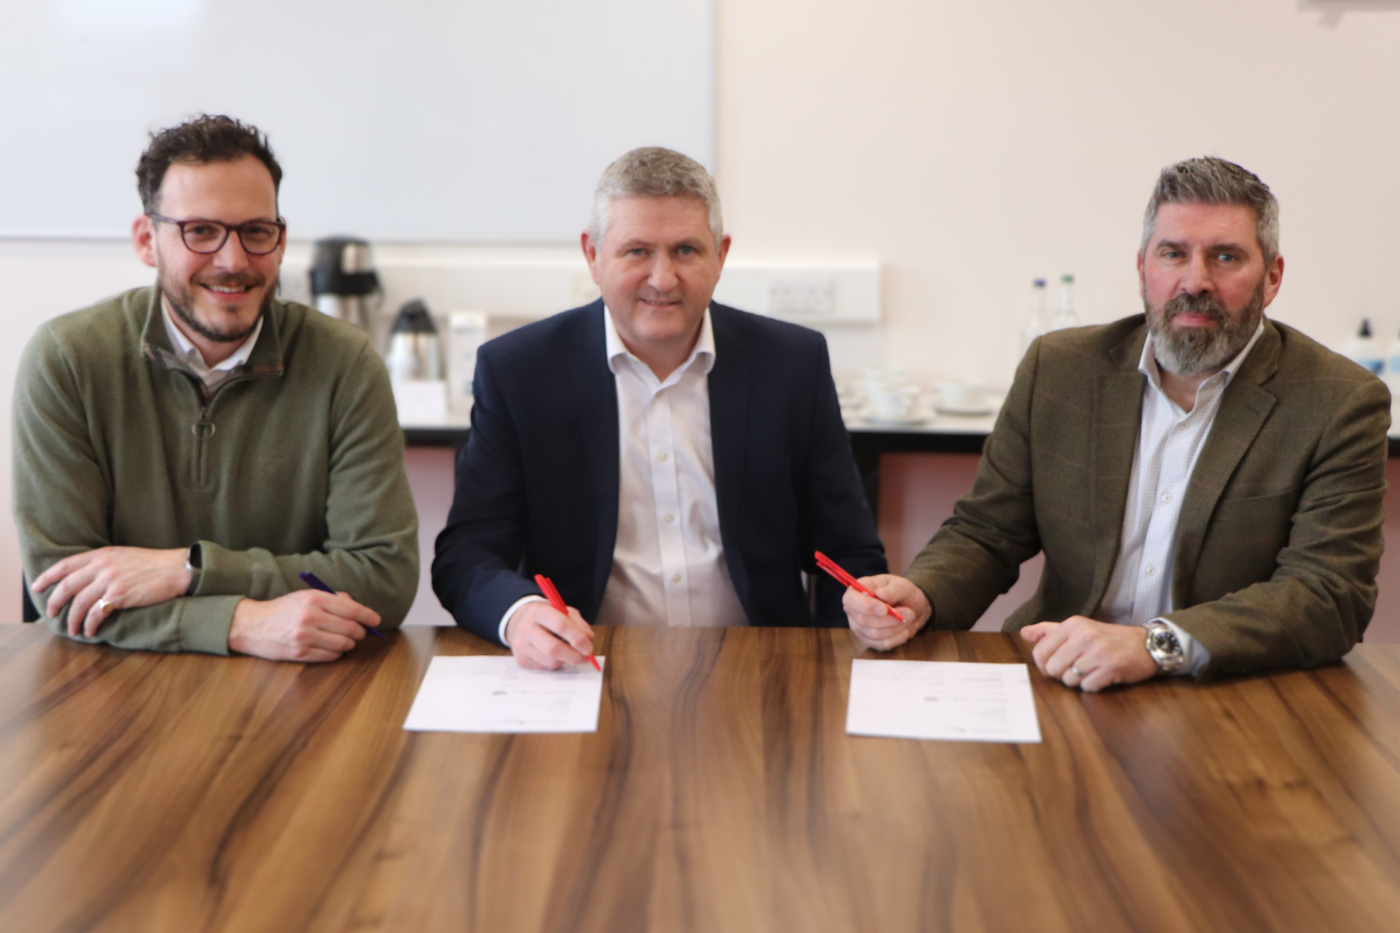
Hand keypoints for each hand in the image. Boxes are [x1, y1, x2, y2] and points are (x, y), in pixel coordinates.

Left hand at [33, 547, 192, 637]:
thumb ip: (105, 563)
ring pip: (78, 603)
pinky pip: (95, 614)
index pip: (66, 565)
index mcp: (102, 554)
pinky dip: (88, 625)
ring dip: (72, 620)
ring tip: (72, 630)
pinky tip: (90, 631)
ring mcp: (110, 580)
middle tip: (50, 614)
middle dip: (54, 602)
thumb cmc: (154, 564)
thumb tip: (88, 577)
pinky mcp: (119, 595)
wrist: (177, 569)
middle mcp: (102, 565)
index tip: (37, 586)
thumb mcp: (125, 556)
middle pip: (67, 586)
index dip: (47, 576)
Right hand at [227, 590, 380, 662]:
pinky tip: (331, 648)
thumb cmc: (284, 609)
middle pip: (350, 628)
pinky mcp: (299, 653)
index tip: (376, 620)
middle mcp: (310, 617)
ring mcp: (304, 637)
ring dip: (349, 644)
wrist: (252, 625)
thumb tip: (358, 608)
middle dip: (360, 631)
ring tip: (346, 639)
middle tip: (360, 631)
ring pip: (342, 645)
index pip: (351, 609)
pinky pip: (330, 657)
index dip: (368, 616)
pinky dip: (336, 653)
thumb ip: (333, 599)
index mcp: (314, 599)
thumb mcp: (306, 595)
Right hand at [504, 600, 594, 669]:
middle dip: (574, 655)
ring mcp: (521, 645)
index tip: (589, 647)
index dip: (578, 638)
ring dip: (566, 660)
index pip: (560, 625)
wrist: (521, 622)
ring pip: (551, 661)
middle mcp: (526, 628)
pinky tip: (555, 654)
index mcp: (538, 610)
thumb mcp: (563, 611)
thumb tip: (589, 639)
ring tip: (569, 652)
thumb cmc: (548, 616)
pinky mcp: (521, 660)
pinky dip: (556, 663)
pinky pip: (545, 667)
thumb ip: (578, 623)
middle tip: (586, 657)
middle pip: (553, 648)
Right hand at [842, 574, 930, 650]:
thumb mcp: (902, 586)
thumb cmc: (904, 594)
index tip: (885, 609)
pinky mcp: (870, 641)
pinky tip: (904, 629)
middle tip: (908, 612)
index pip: (850, 600)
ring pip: (875, 634)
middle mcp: (854, 610)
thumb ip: (892, 591)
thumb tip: (879, 594)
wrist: (914, 609)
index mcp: (857, 591)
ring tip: (908, 618)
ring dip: (896, 627)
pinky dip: (898, 637)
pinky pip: (882, 644)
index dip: (866, 606)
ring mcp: (860, 627)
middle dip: (888, 619)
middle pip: (863, 620)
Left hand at [1020, 616, 1159, 691]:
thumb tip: (1024, 633)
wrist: (1145, 644)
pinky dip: (1092, 686)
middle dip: (1060, 674)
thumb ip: (1049, 630)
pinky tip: (1101, 676)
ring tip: (1090, 671)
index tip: (1054, 665)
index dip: (1044, 664)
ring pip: (1069, 679)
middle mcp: (1084, 636)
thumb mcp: (1078, 627)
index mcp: (1072, 625)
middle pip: (1052, 668)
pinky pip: (1087, 687)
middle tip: (1075, 669)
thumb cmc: (1108, 638)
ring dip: (1077, 681)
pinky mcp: (1111, 668)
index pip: (1040, 651)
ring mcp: (1098, 652)